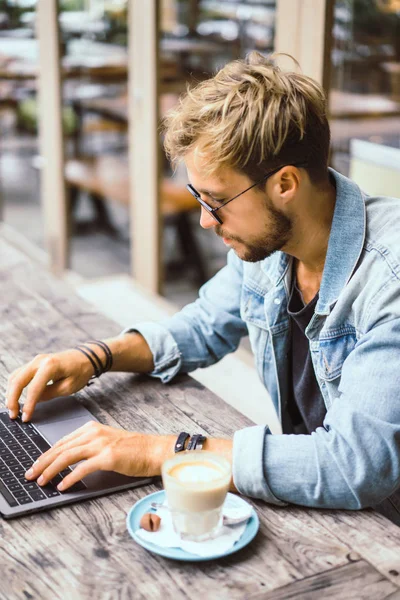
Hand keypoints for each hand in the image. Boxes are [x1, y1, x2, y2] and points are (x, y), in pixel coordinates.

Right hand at [6, 349, 95, 420]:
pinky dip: (15, 386)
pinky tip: (16, 397)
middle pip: (17, 380)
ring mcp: (36, 360)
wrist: (86, 357)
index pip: (33, 388)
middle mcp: (39, 361)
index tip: (26, 418)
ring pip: (15, 376)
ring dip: (11, 393)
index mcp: (50, 366)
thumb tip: (34, 401)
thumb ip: (50, 394)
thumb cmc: (80, 371)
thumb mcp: (68, 387)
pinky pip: (20, 374)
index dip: (28, 405)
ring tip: (13, 409)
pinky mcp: (35, 363)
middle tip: (13, 415)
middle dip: (12, 399)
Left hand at [24, 420, 173, 490]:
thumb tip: (68, 461)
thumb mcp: (107, 442)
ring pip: (67, 456)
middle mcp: (94, 433)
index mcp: (92, 428)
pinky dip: (69, 477)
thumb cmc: (133, 450)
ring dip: (51, 470)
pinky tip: (62, 485)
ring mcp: (101, 444)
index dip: (46, 455)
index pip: (62, 442)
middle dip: (42, 462)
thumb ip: (89, 447)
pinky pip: (82, 468)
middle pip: (61, 448)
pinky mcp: (108, 457)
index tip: (36, 465)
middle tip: (31, 474)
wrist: (154, 450)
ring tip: (42, 481)